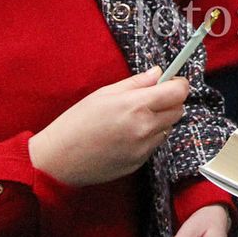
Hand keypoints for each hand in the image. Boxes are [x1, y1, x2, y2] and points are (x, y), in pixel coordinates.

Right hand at [29, 70, 187, 186]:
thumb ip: (136, 83)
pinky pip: (154, 145)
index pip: (178, 92)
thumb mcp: (104, 94)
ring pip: (168, 128)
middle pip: (178, 110)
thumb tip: (158, 73)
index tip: (172, 82)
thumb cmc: (76, 122)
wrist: (59, 159)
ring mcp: (144, 148)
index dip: (178, 84)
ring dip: (159, 121)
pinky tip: (126, 136)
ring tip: (133, 119)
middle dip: (170, 102)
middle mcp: (145, 128)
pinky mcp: (140, 163)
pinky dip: (148, 138)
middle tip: (150, 99)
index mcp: (136, 106)